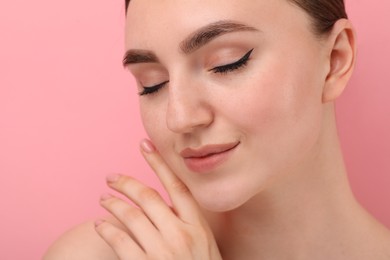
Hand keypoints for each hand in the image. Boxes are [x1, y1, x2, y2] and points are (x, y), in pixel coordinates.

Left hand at [95, 139, 221, 259]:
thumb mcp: (205, 245)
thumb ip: (188, 223)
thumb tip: (168, 204)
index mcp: (198, 225)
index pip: (176, 185)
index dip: (159, 162)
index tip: (145, 145)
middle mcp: (180, 234)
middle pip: (148, 197)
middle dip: (125, 183)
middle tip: (111, 178)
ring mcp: (163, 251)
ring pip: (131, 216)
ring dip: (112, 204)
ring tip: (102, 200)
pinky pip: (121, 242)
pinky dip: (107, 230)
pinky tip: (100, 225)